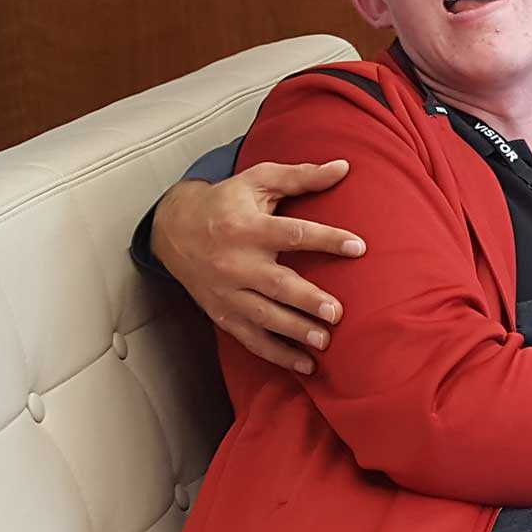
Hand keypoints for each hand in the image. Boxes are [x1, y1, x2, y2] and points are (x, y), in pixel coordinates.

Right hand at [152, 161, 363, 372]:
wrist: (173, 229)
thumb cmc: (225, 203)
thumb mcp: (257, 180)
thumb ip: (300, 176)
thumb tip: (343, 167)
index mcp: (248, 227)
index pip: (293, 234)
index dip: (327, 239)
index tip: (359, 246)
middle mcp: (236, 262)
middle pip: (276, 284)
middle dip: (306, 300)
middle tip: (337, 313)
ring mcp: (227, 291)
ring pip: (263, 316)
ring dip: (295, 331)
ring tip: (325, 341)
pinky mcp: (222, 313)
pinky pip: (251, 338)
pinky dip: (277, 354)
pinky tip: (305, 365)